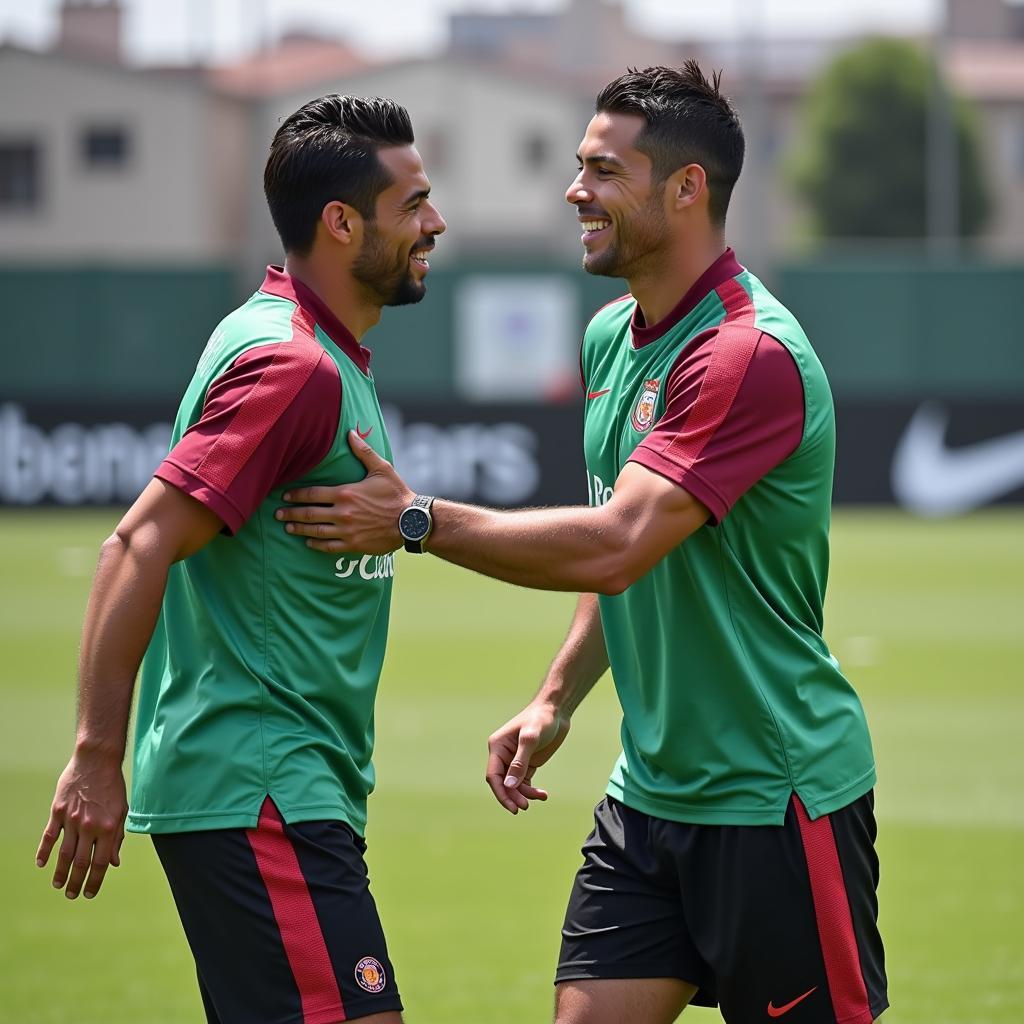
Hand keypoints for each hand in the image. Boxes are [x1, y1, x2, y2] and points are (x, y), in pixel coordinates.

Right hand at [37, 751, 127, 899]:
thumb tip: (114, 862)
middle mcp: (90, 826)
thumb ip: (118, 838)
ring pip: (64, 854)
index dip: (95, 881)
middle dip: (76, 882)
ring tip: (58, 886)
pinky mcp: (58, 811)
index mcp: (109, 827)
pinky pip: (49, 837)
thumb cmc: (112, 786)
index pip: (101, 862)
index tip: (89, 893)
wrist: (97, 760)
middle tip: (72, 895)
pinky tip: (42, 865)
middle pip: (81, 862)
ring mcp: (72, 819)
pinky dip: (44, 852)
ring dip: (60, 873)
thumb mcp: (122, 810)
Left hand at [276, 430, 414, 553]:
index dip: (296, 495)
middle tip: (277, 514)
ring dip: (299, 529)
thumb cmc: (396, 493)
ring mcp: (347, 531)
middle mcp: (342, 513)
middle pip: (309, 514)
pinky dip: (316, 544)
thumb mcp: (381, 468)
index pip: (313, 494)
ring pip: (316, 531)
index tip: (285, 495)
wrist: (411, 521)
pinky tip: (309, 542)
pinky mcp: (353, 545)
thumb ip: (363, 451)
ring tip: (288, 527)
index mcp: (345, 493)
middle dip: (291, 513)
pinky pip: (329, 546)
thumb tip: (350, 433)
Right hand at [486, 699, 570, 813]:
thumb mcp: (531, 739)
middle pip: (502, 783)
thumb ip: (520, 762)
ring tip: (541, 796)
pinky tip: (542, 794)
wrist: (556, 711)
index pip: (493, 775)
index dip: (501, 792)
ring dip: (524, 794)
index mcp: (498, 746)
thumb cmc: (541, 719)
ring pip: (514, 785)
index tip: (512, 806)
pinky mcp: (527, 763)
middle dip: (512, 796)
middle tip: (524, 807)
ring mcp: (515, 760)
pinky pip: (524, 783)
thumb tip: (509, 785)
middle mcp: (503, 755)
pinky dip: (531, 791)